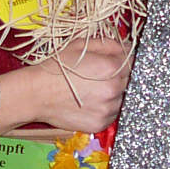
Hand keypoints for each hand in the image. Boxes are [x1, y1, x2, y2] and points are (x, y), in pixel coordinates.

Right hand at [0, 37, 131, 133]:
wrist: (37, 94)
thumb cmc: (57, 68)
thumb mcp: (80, 45)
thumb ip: (107, 44)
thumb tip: (125, 45)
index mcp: (111, 67)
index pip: (132, 62)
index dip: (123, 60)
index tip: (115, 61)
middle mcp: (113, 90)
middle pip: (129, 81)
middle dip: (119, 77)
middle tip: (100, 75)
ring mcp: (108, 109)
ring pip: (121, 99)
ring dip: (113, 94)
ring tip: (93, 90)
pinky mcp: (101, 124)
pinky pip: (111, 114)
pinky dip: (105, 108)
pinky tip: (90, 101)